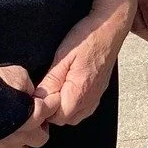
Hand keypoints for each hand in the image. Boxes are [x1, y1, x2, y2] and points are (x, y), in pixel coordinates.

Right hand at [0, 64, 53, 147]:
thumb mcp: (17, 75)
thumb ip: (28, 85)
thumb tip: (30, 92)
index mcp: (33, 116)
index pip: (51, 110)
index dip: (51, 102)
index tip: (48, 99)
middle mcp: (22, 135)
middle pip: (40, 139)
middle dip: (38, 129)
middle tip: (31, 120)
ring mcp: (4, 146)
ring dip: (20, 144)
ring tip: (14, 133)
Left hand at [40, 0, 135, 124]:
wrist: (110, 28)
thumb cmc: (87, 37)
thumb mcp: (62, 56)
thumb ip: (50, 81)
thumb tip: (37, 99)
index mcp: (80, 91)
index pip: (57, 117)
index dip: (44, 109)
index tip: (38, 95)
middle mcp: (91, 98)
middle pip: (66, 119)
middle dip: (53, 110)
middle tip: (45, 90)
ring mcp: (97, 95)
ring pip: (75, 115)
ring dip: (63, 108)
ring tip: (55, 89)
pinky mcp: (99, 90)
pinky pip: (84, 108)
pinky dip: (74, 104)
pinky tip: (68, 88)